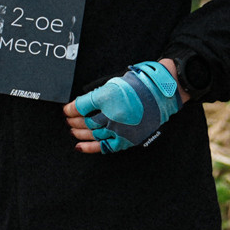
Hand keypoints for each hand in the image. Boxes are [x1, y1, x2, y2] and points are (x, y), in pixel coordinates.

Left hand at [64, 59, 187, 153]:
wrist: (163, 93)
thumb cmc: (140, 84)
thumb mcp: (115, 82)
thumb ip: (98, 93)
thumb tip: (82, 105)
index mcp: (109, 97)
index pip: (83, 105)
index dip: (71, 108)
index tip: (66, 109)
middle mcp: (113, 114)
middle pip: (86, 121)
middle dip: (74, 120)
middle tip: (68, 120)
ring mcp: (120, 129)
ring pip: (93, 134)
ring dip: (80, 133)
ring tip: (72, 130)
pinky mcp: (127, 139)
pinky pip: (105, 147)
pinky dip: (91, 147)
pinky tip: (79, 146)